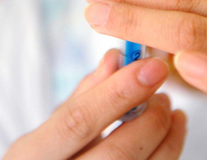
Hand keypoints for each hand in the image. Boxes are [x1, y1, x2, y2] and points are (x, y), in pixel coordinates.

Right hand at [3, 49, 186, 159]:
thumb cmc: (46, 159)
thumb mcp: (51, 128)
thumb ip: (85, 95)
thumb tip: (116, 57)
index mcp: (34, 155)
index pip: (79, 120)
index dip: (118, 91)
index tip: (151, 67)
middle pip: (118, 153)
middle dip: (151, 119)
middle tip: (164, 95)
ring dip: (167, 140)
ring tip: (172, 114)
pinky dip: (166, 157)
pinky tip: (168, 140)